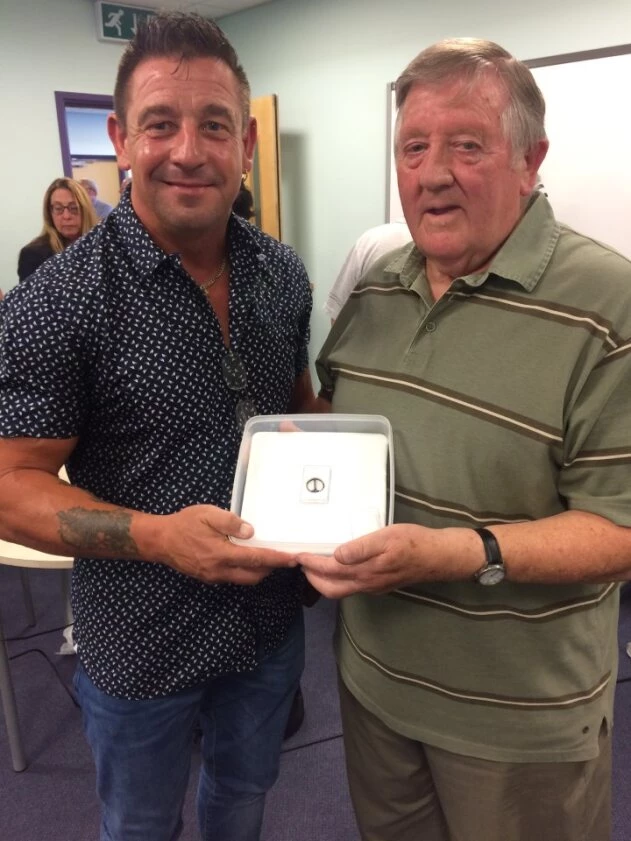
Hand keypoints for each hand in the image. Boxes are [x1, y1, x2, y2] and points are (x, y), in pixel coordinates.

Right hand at [155, 503, 298, 585]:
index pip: (256, 559)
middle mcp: (220, 570)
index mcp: (222, 554)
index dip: (277, 559)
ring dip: (258, 571)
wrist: (160, 540)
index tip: (293, 559)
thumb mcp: (208, 514)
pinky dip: (244, 571)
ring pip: (244, 579)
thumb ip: (231, 523)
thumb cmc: (184, 524)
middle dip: (271, 568)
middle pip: (254, 575)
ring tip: (267, 557)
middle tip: (282, 557)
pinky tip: (246, 558)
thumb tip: (251, 532)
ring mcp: (214, 577)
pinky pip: (233, 578)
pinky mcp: (209, 578)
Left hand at [297, 523, 438, 598]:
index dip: (311, 564)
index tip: (298, 555)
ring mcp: (374, 587)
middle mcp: (367, 584)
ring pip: (342, 590)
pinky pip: (353, 587)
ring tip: (315, 565)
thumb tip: (336, 556)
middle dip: (312, 578)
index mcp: (365, 571)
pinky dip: (339, 580)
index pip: (329, 572)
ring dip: (324, 581)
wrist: (439, 557)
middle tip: (302, 562)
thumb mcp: (387, 538)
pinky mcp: (381, 585)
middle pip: (331, 590)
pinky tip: (339, 567)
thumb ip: (360, 548)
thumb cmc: (413, 543)